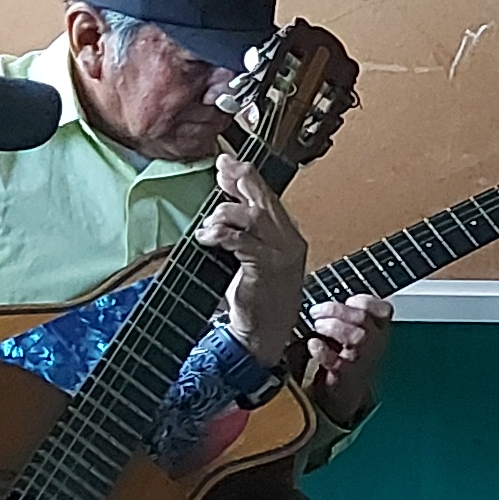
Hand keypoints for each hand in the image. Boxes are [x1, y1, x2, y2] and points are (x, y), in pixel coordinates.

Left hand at [199, 162, 308, 368]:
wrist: (264, 335)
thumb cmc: (257, 300)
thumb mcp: (251, 258)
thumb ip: (242, 233)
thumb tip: (220, 206)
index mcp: (288, 236)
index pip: (268, 197)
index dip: (246, 177)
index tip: (226, 164)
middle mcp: (289, 240)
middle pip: (264, 199)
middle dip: (240, 180)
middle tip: (221, 170)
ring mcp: (281, 254)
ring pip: (253, 216)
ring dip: (225, 214)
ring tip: (209, 225)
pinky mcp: (267, 268)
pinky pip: (242, 241)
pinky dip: (222, 235)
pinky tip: (208, 237)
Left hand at [300, 296, 394, 423]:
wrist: (344, 397)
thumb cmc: (346, 361)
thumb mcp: (354, 336)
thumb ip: (347, 318)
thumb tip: (323, 304)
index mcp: (379, 332)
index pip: (382, 309)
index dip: (364, 301)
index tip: (346, 300)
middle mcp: (375, 345)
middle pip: (364, 319)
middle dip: (338, 310)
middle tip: (317, 312)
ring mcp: (362, 361)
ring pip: (357, 337)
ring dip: (334, 327)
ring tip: (317, 326)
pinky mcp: (345, 376)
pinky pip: (336, 361)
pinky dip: (322, 350)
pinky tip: (313, 345)